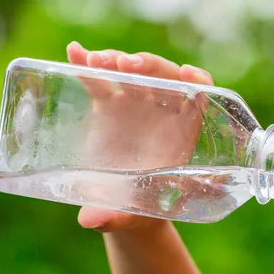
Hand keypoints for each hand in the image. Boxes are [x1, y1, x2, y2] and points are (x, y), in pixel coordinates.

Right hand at [66, 41, 213, 232]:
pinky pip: (99, 79)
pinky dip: (87, 64)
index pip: (200, 97)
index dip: (197, 82)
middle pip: (162, 76)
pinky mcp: (107, 103)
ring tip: (97, 62)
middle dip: (147, 66)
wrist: (120, 202)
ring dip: (115, 60)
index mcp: (181, 132)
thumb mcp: (130, 213)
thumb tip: (90, 221)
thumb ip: (114, 217)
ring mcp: (133, 103)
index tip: (187, 75)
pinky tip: (74, 52)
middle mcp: (160, 111)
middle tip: (126, 66)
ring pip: (130, 71)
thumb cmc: (138, 209)